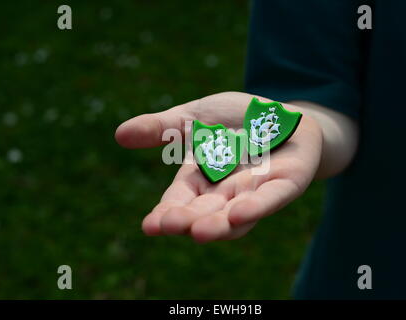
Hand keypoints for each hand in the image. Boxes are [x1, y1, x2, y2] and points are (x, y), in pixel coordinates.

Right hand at [115, 92, 322, 242]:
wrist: (281, 114)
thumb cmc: (235, 119)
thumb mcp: (194, 117)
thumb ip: (162, 128)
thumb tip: (119, 134)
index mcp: (202, 179)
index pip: (180, 200)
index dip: (167, 213)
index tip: (150, 225)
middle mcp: (226, 191)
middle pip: (205, 211)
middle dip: (188, 220)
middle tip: (169, 226)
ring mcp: (257, 190)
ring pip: (236, 214)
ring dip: (219, 224)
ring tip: (200, 232)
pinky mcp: (286, 182)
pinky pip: (271, 198)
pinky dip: (257, 207)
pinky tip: (240, 213)